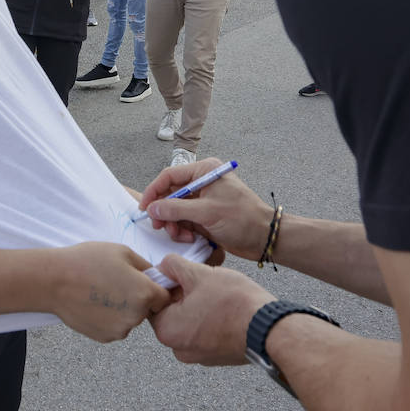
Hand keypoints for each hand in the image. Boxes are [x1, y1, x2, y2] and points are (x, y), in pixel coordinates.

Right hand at [49, 242, 170, 342]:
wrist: (54, 281)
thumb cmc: (87, 262)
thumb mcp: (122, 252)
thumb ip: (146, 266)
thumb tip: (157, 276)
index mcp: (145, 293)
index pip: (165, 297)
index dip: (155, 288)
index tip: (141, 281)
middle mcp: (137, 316)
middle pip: (147, 309)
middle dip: (137, 298)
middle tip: (115, 282)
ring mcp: (121, 329)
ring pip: (131, 319)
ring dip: (123, 309)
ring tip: (101, 292)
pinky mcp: (106, 337)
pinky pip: (116, 327)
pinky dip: (109, 318)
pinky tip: (94, 304)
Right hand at [139, 158, 273, 259]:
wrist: (264, 238)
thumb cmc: (242, 219)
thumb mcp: (207, 213)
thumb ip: (176, 209)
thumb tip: (152, 208)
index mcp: (204, 171)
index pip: (170, 176)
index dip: (154, 191)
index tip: (145, 208)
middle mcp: (202, 182)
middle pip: (170, 194)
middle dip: (164, 212)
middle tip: (160, 226)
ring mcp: (203, 200)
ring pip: (175, 210)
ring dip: (174, 224)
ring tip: (181, 236)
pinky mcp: (205, 215)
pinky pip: (184, 220)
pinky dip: (183, 230)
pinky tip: (190, 238)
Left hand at [151, 254, 276, 364]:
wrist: (270, 329)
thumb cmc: (235, 303)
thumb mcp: (200, 274)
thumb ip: (175, 267)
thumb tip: (164, 265)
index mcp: (167, 331)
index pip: (154, 302)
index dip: (167, 284)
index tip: (181, 275)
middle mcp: (179, 349)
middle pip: (171, 314)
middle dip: (183, 296)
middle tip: (201, 282)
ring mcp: (199, 357)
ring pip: (189, 324)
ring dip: (198, 308)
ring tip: (216, 294)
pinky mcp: (216, 358)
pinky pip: (205, 334)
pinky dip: (210, 321)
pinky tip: (225, 308)